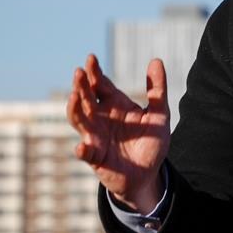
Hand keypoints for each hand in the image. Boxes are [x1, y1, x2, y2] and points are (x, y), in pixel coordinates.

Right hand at [67, 54, 170, 212]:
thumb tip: (156, 60)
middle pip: (86, 99)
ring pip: (80, 121)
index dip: (94, 72)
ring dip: (74, 110)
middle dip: (81, 86)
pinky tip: (83, 146)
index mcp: (114, 105)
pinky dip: (83, 150)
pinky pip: (86, 153)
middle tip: (79, 72)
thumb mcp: (159, 114)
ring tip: (73, 97)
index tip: (91, 58)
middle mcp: (100, 118)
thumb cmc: (150, 141)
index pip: (100, 85)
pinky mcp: (95, 157)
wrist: (148, 173)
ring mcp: (95, 137)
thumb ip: (157, 89)